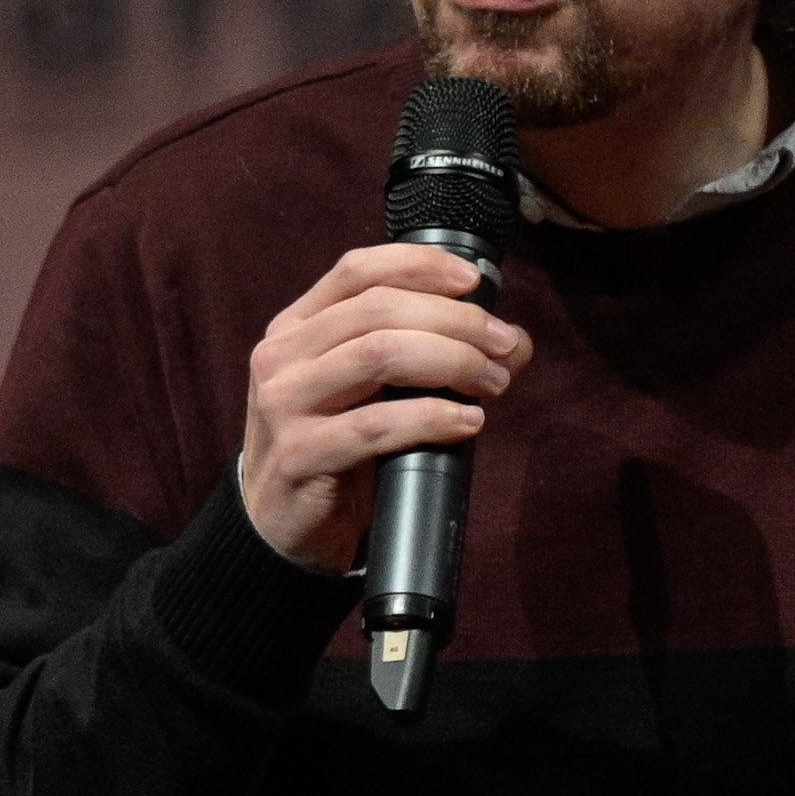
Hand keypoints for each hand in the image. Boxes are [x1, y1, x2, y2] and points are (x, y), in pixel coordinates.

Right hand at [239, 244, 531, 570]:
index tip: (473, 280)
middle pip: (378, 309)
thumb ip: (428, 355)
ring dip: (451, 362)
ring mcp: (284, 404)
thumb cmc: (336, 453)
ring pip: (379, 355)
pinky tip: (467, 422)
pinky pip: (377, 425)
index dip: (419, 266)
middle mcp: (281, 356)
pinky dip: (432, 418)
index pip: (356, 271)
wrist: (281, 529)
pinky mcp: (299, 455)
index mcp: (294, 328)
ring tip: (493, 383)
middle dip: (454, 321)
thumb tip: (514, 342)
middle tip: (502, 345)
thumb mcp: (372, 393)